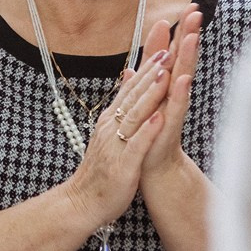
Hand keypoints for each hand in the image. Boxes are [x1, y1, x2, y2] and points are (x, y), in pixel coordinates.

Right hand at [61, 46, 172, 228]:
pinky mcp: (123, 165)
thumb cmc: (101, 171)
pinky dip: (148, 130)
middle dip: (151, 74)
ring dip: (150, 95)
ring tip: (166, 76)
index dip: (147, 69)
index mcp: (110, 121)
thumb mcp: (108, 136)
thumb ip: (120, 111)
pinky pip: (136, 145)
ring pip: (135, 115)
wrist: (82, 202)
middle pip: (133, 96)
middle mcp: (111, 128)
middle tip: (169, 51)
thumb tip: (127, 89)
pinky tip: (160, 118)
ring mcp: (116, 146)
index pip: (130, 89)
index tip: (163, 48)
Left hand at [140, 8, 202, 178]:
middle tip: (197, 11)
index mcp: (166, 85)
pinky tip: (184, 78)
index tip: (188, 6)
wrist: (153, 166)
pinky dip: (180, 92)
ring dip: (187, 57)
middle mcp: (173, 92)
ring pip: (182, 77)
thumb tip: (135, 65)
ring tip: (192, 37)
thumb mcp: (143, 101)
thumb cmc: (149, 133)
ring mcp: (173, 107)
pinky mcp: (170, 124)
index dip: (180, 31)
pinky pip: (176, 106)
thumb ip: (141, 85)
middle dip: (188, 34)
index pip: (174, 53)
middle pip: (182, 58)